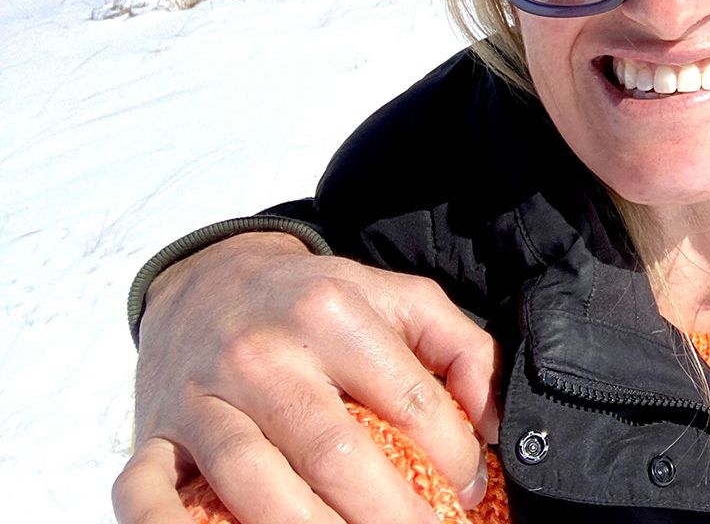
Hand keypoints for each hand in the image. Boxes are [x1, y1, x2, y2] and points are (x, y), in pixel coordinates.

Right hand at [111, 232, 501, 523]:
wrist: (207, 278)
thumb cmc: (314, 301)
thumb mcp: (397, 298)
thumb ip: (460, 348)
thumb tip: (494, 422)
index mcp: (330, 313)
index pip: (408, 401)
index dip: (452, 454)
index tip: (470, 488)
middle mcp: (262, 355)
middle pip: (333, 454)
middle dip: (390, 513)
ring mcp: (201, 398)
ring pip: (253, 484)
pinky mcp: (152, 435)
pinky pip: (146, 495)